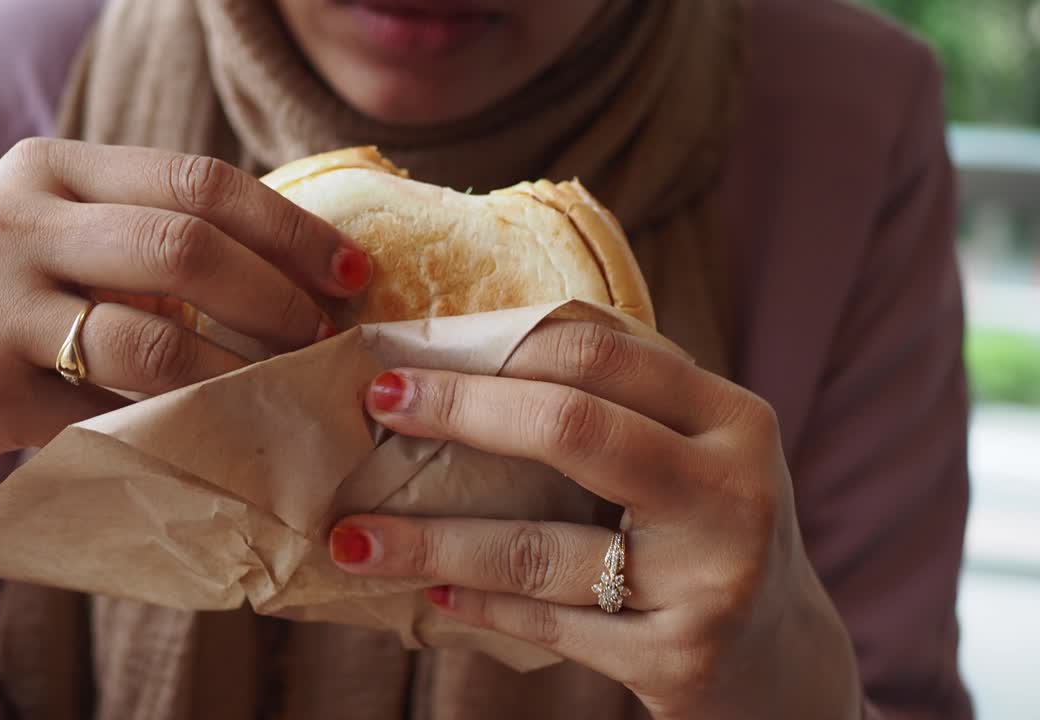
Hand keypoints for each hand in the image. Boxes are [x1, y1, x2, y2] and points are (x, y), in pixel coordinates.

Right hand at [0, 138, 369, 709]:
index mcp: (49, 168)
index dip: (288, 228)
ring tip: (288, 389)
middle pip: (183, 247)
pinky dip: (179, 426)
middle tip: (328, 336)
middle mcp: (15, 220)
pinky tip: (220, 433)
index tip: (352, 270)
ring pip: (153, 338)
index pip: (196, 180)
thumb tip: (296, 265)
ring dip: (242, 372)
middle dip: (278, 297)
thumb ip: (145, 234)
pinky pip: (111, 411)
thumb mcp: (55, 241)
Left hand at [329, 320, 860, 718]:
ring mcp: (711, 579)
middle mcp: (732, 490)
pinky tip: (429, 593)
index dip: (494, 343)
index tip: (407, 350)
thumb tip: (464, 359)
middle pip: (574, 427)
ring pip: (542, 546)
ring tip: (354, 536)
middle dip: (461, 408)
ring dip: (434, 540)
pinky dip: (478, 605)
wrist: (783, 665)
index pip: (601, 353)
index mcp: (731, 418)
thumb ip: (614, 407)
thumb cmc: (706, 537)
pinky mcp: (680, 658)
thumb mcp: (689, 456)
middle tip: (377, 402)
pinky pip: (549, 623)